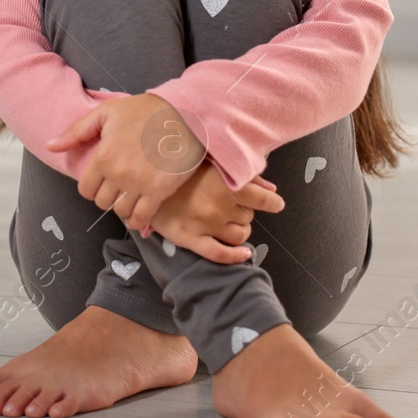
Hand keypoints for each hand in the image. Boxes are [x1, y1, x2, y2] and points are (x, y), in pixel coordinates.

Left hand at [47, 92, 199, 232]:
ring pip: (120, 212)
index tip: (101, 181)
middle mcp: (118, 174)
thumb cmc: (145, 111)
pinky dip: (138, 220)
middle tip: (117, 186)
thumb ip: (76, 131)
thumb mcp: (106, 113)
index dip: (91, 187)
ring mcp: (139, 184)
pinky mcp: (159, 192)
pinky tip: (140, 213)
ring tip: (130, 196)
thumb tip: (51, 146)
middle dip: (107, 196)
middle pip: (102, 202)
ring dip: (123, 207)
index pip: (85, 190)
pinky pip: (141, 218)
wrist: (184, 114)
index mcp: (103, 156)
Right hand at [152, 165, 284, 264]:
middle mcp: (219, 206)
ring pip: (240, 235)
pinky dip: (236, 256)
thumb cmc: (179, 166)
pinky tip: (243, 253)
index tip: (275, 202)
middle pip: (250, 217)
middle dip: (244, 210)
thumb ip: (243, 174)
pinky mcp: (191, 238)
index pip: (265, 199)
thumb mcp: (212, 161)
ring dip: (239, 229)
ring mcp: (205, 225)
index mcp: (227, 183)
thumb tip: (271, 189)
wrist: (142, 178)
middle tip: (230, 201)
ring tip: (228, 219)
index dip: (273, 202)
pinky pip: (220, 255)